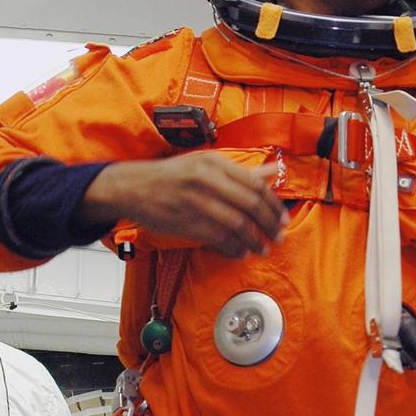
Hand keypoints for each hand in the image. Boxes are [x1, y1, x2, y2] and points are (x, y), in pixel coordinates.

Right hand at [78, 154, 287, 258]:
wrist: (133, 187)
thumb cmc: (173, 176)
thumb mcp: (206, 164)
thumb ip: (241, 171)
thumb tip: (273, 173)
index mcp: (214, 163)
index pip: (256, 184)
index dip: (274, 205)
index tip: (282, 218)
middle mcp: (206, 180)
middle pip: (250, 205)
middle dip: (269, 224)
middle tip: (278, 236)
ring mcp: (195, 202)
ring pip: (236, 225)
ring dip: (254, 241)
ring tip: (262, 248)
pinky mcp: (185, 222)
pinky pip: (218, 239)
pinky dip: (233, 248)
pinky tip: (241, 252)